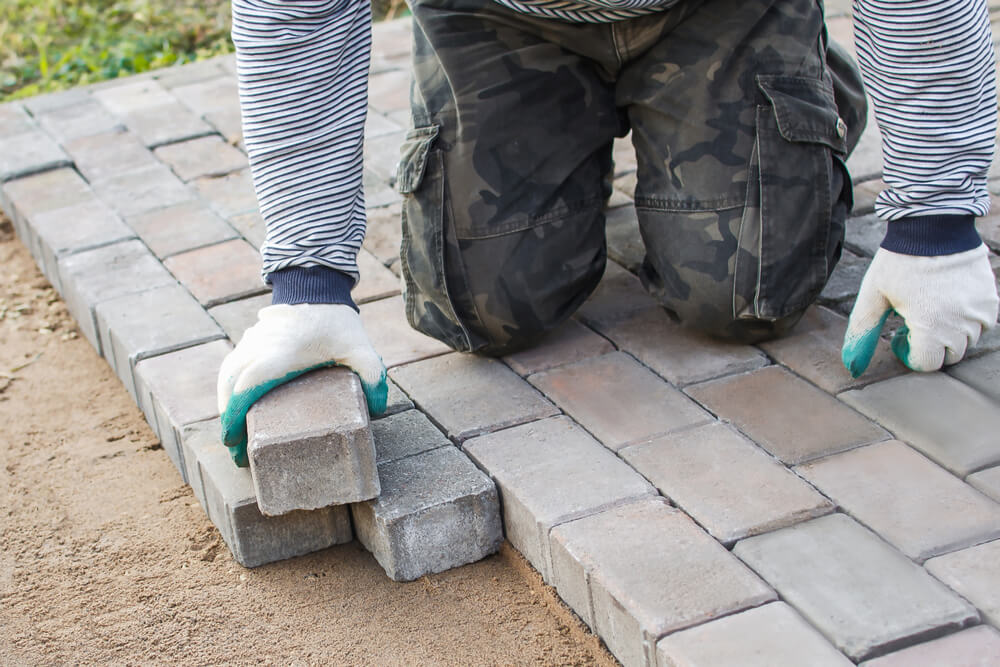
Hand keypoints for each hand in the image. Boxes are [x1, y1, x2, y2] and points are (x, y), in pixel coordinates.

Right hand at [216, 303, 386, 466]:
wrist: (317, 286)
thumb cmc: (338, 323)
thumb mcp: (361, 349)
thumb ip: (373, 376)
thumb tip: (378, 409)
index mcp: (282, 354)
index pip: (247, 385)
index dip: (234, 414)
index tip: (232, 440)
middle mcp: (259, 347)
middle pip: (230, 385)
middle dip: (227, 419)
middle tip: (236, 450)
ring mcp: (251, 341)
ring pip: (226, 375)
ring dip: (224, 404)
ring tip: (234, 432)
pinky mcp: (249, 339)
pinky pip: (231, 365)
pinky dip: (228, 388)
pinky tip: (235, 405)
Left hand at [842, 244, 998, 377]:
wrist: (933, 226)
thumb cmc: (899, 261)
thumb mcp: (873, 296)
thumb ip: (862, 332)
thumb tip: (851, 365)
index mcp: (930, 326)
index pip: (927, 364)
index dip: (908, 354)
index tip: (898, 335)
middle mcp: (960, 323)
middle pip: (948, 355)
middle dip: (928, 346)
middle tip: (912, 322)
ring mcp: (979, 311)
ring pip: (967, 341)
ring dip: (948, 334)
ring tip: (929, 309)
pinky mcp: (991, 299)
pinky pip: (982, 323)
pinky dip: (967, 320)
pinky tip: (948, 301)